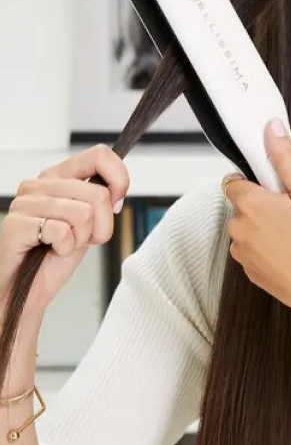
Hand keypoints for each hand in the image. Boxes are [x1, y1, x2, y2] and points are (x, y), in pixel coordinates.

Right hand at [0, 144, 129, 324]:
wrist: (25, 288)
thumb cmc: (54, 255)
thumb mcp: (89, 223)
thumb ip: (102, 201)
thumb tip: (117, 190)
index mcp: (60, 176)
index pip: (99, 155)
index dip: (119, 179)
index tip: (117, 202)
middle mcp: (41, 183)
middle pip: (98, 194)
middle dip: (100, 225)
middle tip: (82, 238)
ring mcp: (26, 202)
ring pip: (83, 213)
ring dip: (81, 239)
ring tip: (63, 244)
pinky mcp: (17, 223)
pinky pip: (62, 231)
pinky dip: (65, 248)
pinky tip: (51, 250)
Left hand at [223, 119, 290, 319]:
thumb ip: (286, 159)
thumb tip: (271, 128)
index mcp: (249, 205)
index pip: (233, 181)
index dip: (256, 180)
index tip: (279, 187)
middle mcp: (238, 231)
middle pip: (244, 207)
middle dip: (266, 206)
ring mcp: (245, 257)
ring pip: (251, 231)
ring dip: (269, 230)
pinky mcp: (254, 277)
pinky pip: (259, 254)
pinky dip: (274, 252)